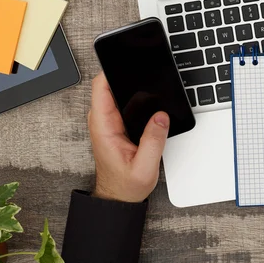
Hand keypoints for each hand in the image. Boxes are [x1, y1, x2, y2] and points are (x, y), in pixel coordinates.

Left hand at [88, 72, 168, 202]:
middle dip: (128, 76)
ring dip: (133, 87)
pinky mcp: (117, 124)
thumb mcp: (144, 167)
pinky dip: (137, 98)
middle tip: (149, 74)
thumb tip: (162, 116)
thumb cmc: (126, 185)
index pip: (101, 88)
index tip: (129, 64)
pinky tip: (152, 101)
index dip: (112, 71)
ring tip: (155, 87)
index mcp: (104, 127)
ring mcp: (109, 121)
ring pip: (119, 92)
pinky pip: (124, 102)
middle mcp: (103, 121)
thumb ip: (153, 141)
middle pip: (110, 85)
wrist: (119, 197)